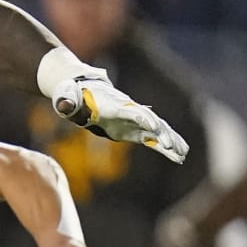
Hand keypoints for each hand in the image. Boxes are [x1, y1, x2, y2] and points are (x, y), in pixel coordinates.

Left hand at [51, 73, 189, 163]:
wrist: (83, 90)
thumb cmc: (74, 96)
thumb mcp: (67, 98)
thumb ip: (66, 101)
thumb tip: (63, 105)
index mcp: (113, 104)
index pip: (130, 110)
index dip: (142, 118)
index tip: (153, 127)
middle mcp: (129, 110)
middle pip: (150, 120)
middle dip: (161, 133)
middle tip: (172, 147)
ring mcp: (134, 120)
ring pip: (157, 130)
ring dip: (170, 140)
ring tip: (183, 154)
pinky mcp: (134, 129)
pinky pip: (153, 139)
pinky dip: (165, 146)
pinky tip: (178, 156)